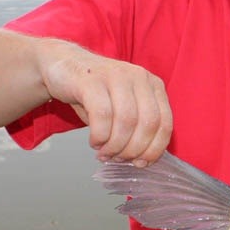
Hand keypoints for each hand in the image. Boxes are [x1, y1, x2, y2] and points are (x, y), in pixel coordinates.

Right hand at [42, 46, 172, 166]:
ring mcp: (116, 76)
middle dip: (134, 150)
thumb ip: (138, 129)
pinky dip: (100, 135)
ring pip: (126, 121)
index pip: (165, 123)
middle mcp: (139, 77)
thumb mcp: (124, 108)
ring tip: (104, 153)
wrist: (64, 66)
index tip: (141, 163)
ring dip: (115, 146)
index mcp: (153, 85)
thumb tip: (142, 161)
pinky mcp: (91, 80)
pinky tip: (95, 141)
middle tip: (119, 159)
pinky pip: (102, 115)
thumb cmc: (96, 93)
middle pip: (148, 123)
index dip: (155, 149)